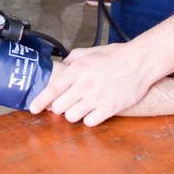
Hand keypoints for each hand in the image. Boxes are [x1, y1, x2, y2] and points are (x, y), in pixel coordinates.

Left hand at [29, 41, 154, 125]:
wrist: (140, 62)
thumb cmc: (117, 56)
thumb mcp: (92, 51)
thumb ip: (74, 57)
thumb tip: (63, 64)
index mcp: (78, 69)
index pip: (52, 89)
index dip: (40, 101)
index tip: (33, 108)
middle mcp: (84, 85)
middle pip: (59, 107)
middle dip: (60, 107)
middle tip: (66, 103)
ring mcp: (97, 98)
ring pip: (72, 117)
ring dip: (74, 114)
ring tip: (80, 107)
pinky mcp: (109, 108)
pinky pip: (89, 122)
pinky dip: (89, 119)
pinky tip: (93, 111)